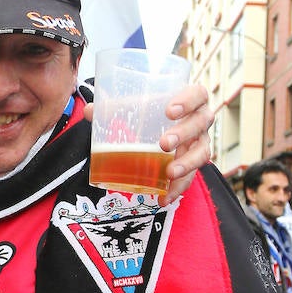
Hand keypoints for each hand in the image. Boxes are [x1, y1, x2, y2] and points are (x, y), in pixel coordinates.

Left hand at [82, 84, 214, 202]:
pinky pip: (191, 177)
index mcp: (192, 99)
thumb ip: (114, 106)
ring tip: (169, 173)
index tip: (169, 111)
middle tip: (163, 144)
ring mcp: (200, 142)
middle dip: (183, 134)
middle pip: (200, 124)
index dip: (188, 101)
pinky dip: (177, 189)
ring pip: (202, 153)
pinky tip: (163, 198)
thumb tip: (90, 111)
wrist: (167, 125)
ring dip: (187, 164)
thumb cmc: (154, 110)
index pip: (198, 94)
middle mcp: (201, 120)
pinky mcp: (194, 164)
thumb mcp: (137, 105)